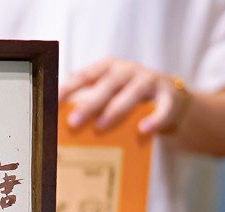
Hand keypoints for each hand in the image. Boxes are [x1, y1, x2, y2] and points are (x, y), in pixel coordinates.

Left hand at [59, 57, 190, 134]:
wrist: (169, 100)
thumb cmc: (128, 99)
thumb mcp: (108, 96)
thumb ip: (88, 103)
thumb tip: (58, 124)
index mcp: (109, 69)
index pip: (86, 74)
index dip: (70, 87)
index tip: (55, 102)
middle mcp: (129, 70)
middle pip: (108, 84)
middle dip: (90, 103)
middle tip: (73, 121)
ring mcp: (150, 81)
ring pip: (133, 92)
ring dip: (116, 109)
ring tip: (101, 126)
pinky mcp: (169, 96)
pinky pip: (163, 107)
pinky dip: (154, 118)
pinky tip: (143, 130)